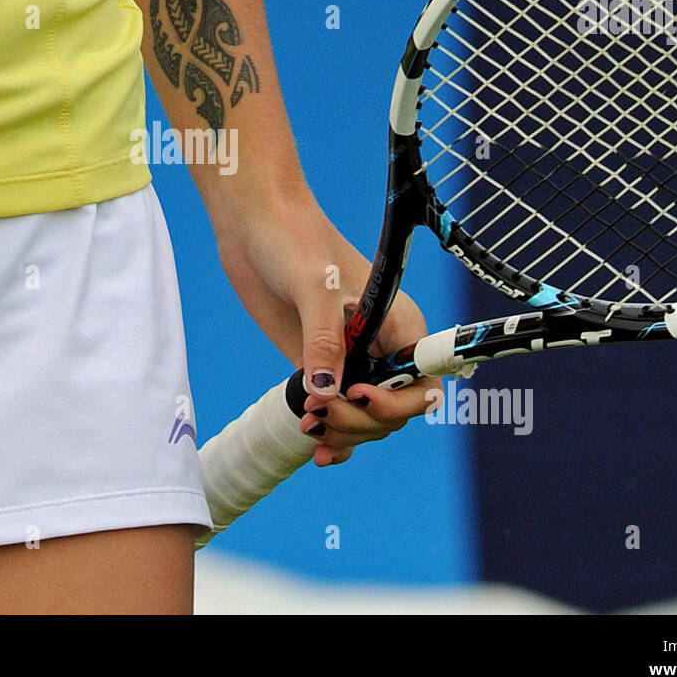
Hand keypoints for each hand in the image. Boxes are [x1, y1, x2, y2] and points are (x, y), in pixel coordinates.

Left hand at [214, 184, 439, 466]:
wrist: (254, 225)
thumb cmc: (294, 239)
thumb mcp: (314, 286)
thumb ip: (323, 339)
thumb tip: (325, 394)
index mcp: (399, 322)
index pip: (423, 381)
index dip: (398, 402)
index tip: (359, 393)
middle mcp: (380, 345)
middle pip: (393, 410)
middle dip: (360, 421)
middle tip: (317, 413)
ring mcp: (349, 358)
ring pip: (364, 418)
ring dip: (344, 433)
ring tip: (309, 428)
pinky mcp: (316, 364)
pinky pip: (336, 411)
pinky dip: (332, 435)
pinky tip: (318, 450)